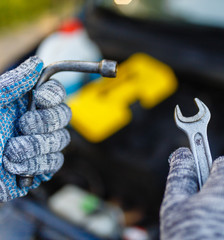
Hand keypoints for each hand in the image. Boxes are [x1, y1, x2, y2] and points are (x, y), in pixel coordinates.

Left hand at [0, 56, 70, 201]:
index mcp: (23, 104)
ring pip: (61, 140)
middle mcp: (34, 122)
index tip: (40, 99)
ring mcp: (39, 145)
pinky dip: (37, 164)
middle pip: (64, 115)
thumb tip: (36, 63)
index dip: (54, 94)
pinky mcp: (39, 167)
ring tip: (11, 152)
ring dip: (37, 146)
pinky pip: (55, 162)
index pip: (55, 92)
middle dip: (45, 122)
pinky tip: (15, 166)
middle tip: (22, 126)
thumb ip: (13, 83)